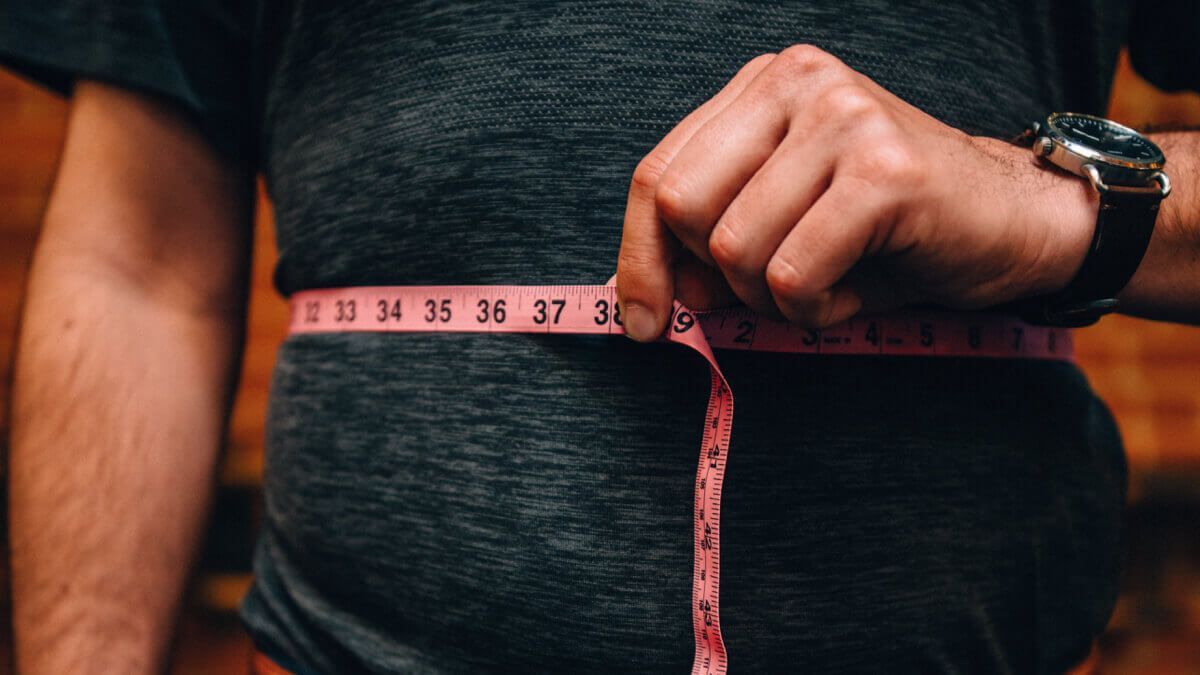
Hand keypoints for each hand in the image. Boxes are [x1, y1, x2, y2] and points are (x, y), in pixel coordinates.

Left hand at [615, 45, 1095, 340]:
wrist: (1015, 224)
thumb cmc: (888, 234)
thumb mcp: (782, 232)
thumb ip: (709, 251)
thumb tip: (646, 303)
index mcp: (762, 86)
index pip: (656, 173)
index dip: (639, 255)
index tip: (642, 321)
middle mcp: (799, 81)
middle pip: (683, 207)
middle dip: (717, 275)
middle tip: (775, 286)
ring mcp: (846, 117)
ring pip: (736, 248)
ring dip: (774, 299)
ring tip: (831, 279)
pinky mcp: (885, 171)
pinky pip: (792, 275)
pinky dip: (815, 309)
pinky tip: (859, 287)